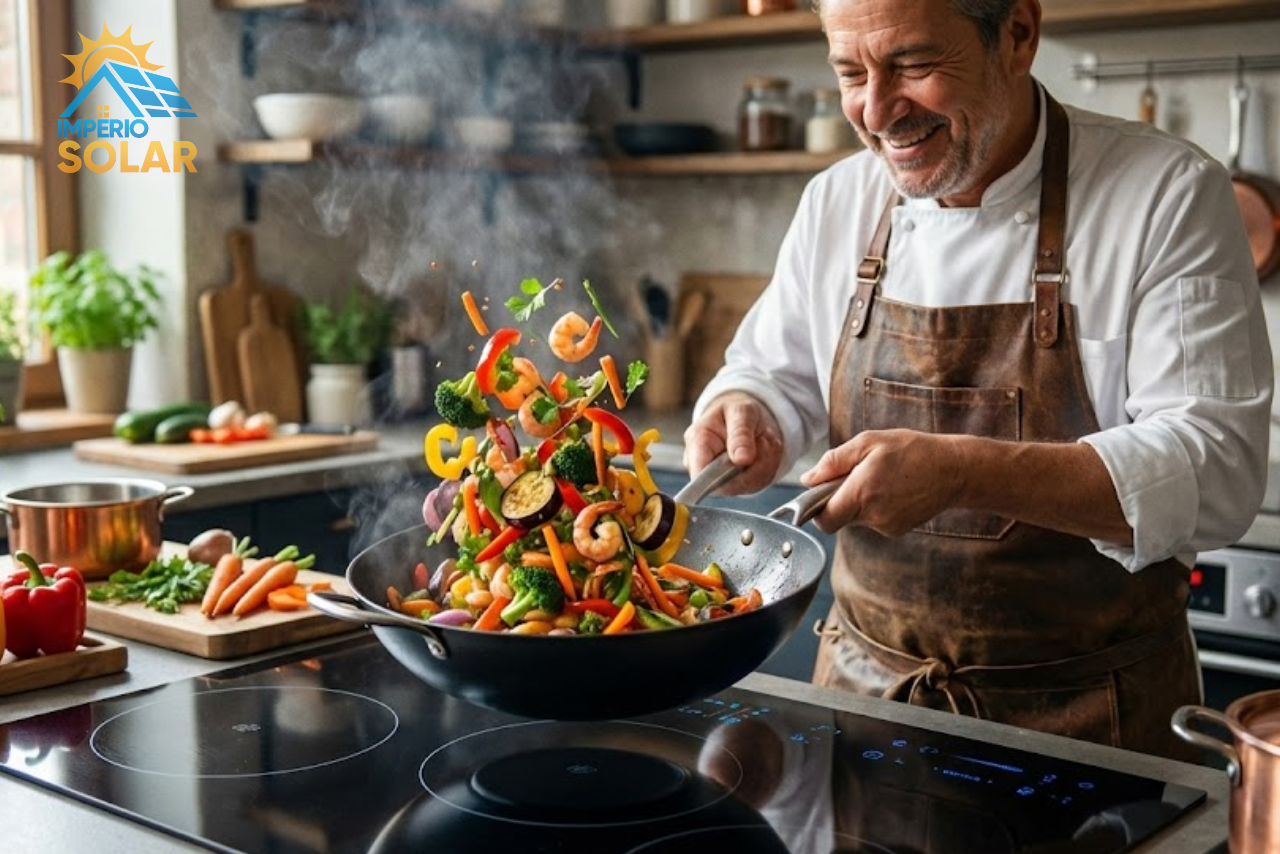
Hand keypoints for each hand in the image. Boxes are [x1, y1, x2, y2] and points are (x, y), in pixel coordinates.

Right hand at [683, 392, 784, 494]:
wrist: (746, 418)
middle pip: (728, 484)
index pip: (699, 476)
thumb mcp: (741, 411)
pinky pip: (759, 483)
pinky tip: (765, 449)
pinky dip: (769, 465)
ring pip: (748, 484)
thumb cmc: (735, 412)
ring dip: (765, 462)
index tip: (744, 459)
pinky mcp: (739, 485)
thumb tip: (740, 459)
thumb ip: (740, 433)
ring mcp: (721, 479)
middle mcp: (705, 467)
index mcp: (697, 444)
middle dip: (754, 463)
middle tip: (763, 438)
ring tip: (764, 439)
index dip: (720, 476)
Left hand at [800, 429, 960, 535]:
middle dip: (839, 501)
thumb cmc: (912, 450)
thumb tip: (808, 480)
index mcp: (862, 492)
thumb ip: (834, 461)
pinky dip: (875, 507)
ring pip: (856, 519)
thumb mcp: (869, 442)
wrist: (954, 470)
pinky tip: (892, 490)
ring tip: (880, 479)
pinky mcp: (897, 530)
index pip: (825, 519)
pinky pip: (873, 521)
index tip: (821, 493)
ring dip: (859, 502)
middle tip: (855, 477)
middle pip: (839, 519)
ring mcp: (886, 526)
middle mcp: (873, 515)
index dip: (816, 509)